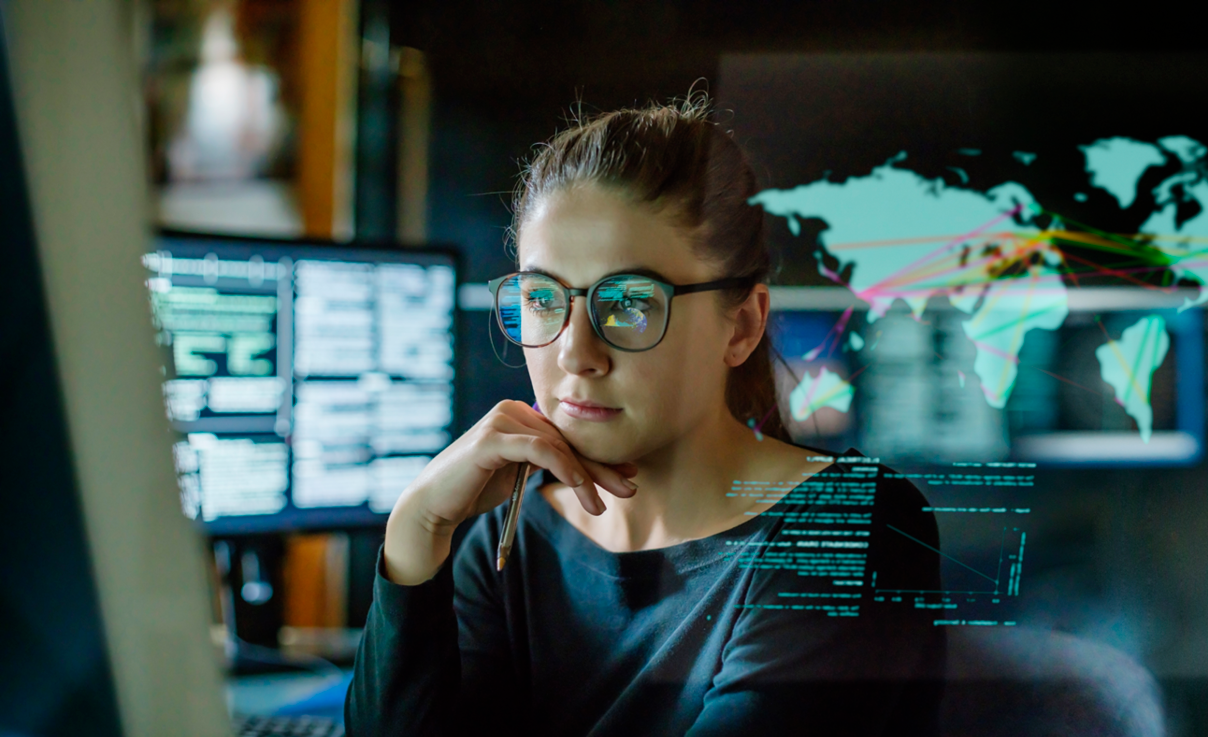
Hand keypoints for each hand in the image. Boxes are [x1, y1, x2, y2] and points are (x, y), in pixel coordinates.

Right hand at [383, 400, 636, 584]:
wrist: (434, 507)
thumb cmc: (475, 491)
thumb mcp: (519, 473)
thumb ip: (546, 461)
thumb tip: (587, 467)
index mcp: (519, 415)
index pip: (567, 436)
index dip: (598, 456)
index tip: (627, 475)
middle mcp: (511, 410)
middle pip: (567, 440)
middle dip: (600, 467)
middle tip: (630, 487)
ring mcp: (500, 421)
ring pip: (558, 446)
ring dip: (585, 477)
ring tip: (600, 506)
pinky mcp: (492, 438)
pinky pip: (540, 451)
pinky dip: (565, 470)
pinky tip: (581, 490)